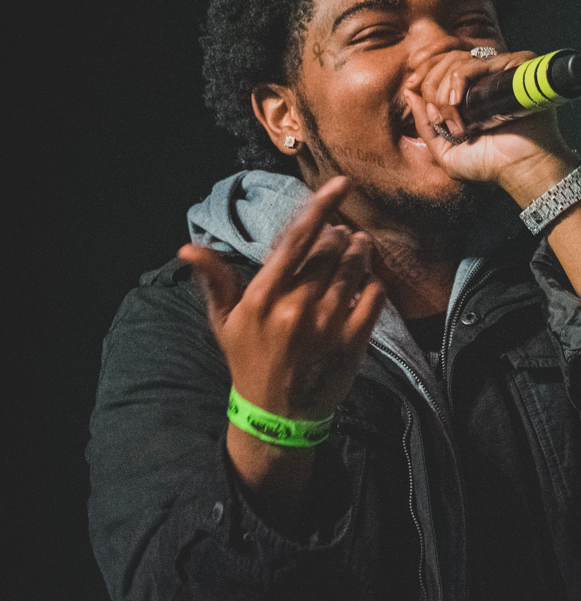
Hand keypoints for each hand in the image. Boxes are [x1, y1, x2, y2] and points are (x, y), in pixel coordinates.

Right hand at [178, 176, 385, 422]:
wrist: (277, 416)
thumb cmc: (249, 361)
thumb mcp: (225, 322)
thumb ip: (215, 280)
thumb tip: (187, 248)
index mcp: (263, 297)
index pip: (296, 240)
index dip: (321, 206)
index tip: (341, 184)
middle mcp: (296, 307)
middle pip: (330, 249)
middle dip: (339, 235)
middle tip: (341, 235)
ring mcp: (328, 325)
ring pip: (355, 269)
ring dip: (360, 252)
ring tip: (358, 247)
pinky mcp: (354, 342)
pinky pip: (374, 296)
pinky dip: (374, 283)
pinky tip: (366, 283)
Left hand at [402, 48, 574, 193]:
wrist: (520, 169)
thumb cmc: (488, 164)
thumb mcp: (443, 150)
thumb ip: (423, 123)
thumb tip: (408, 91)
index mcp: (470, 91)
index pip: (439, 64)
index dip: (421, 73)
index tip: (412, 88)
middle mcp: (484, 78)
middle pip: (444, 60)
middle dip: (431, 88)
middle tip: (440, 120)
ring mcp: (499, 72)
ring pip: (455, 61)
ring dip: (443, 92)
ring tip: (455, 122)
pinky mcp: (512, 69)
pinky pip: (474, 64)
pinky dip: (458, 81)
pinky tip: (458, 104)